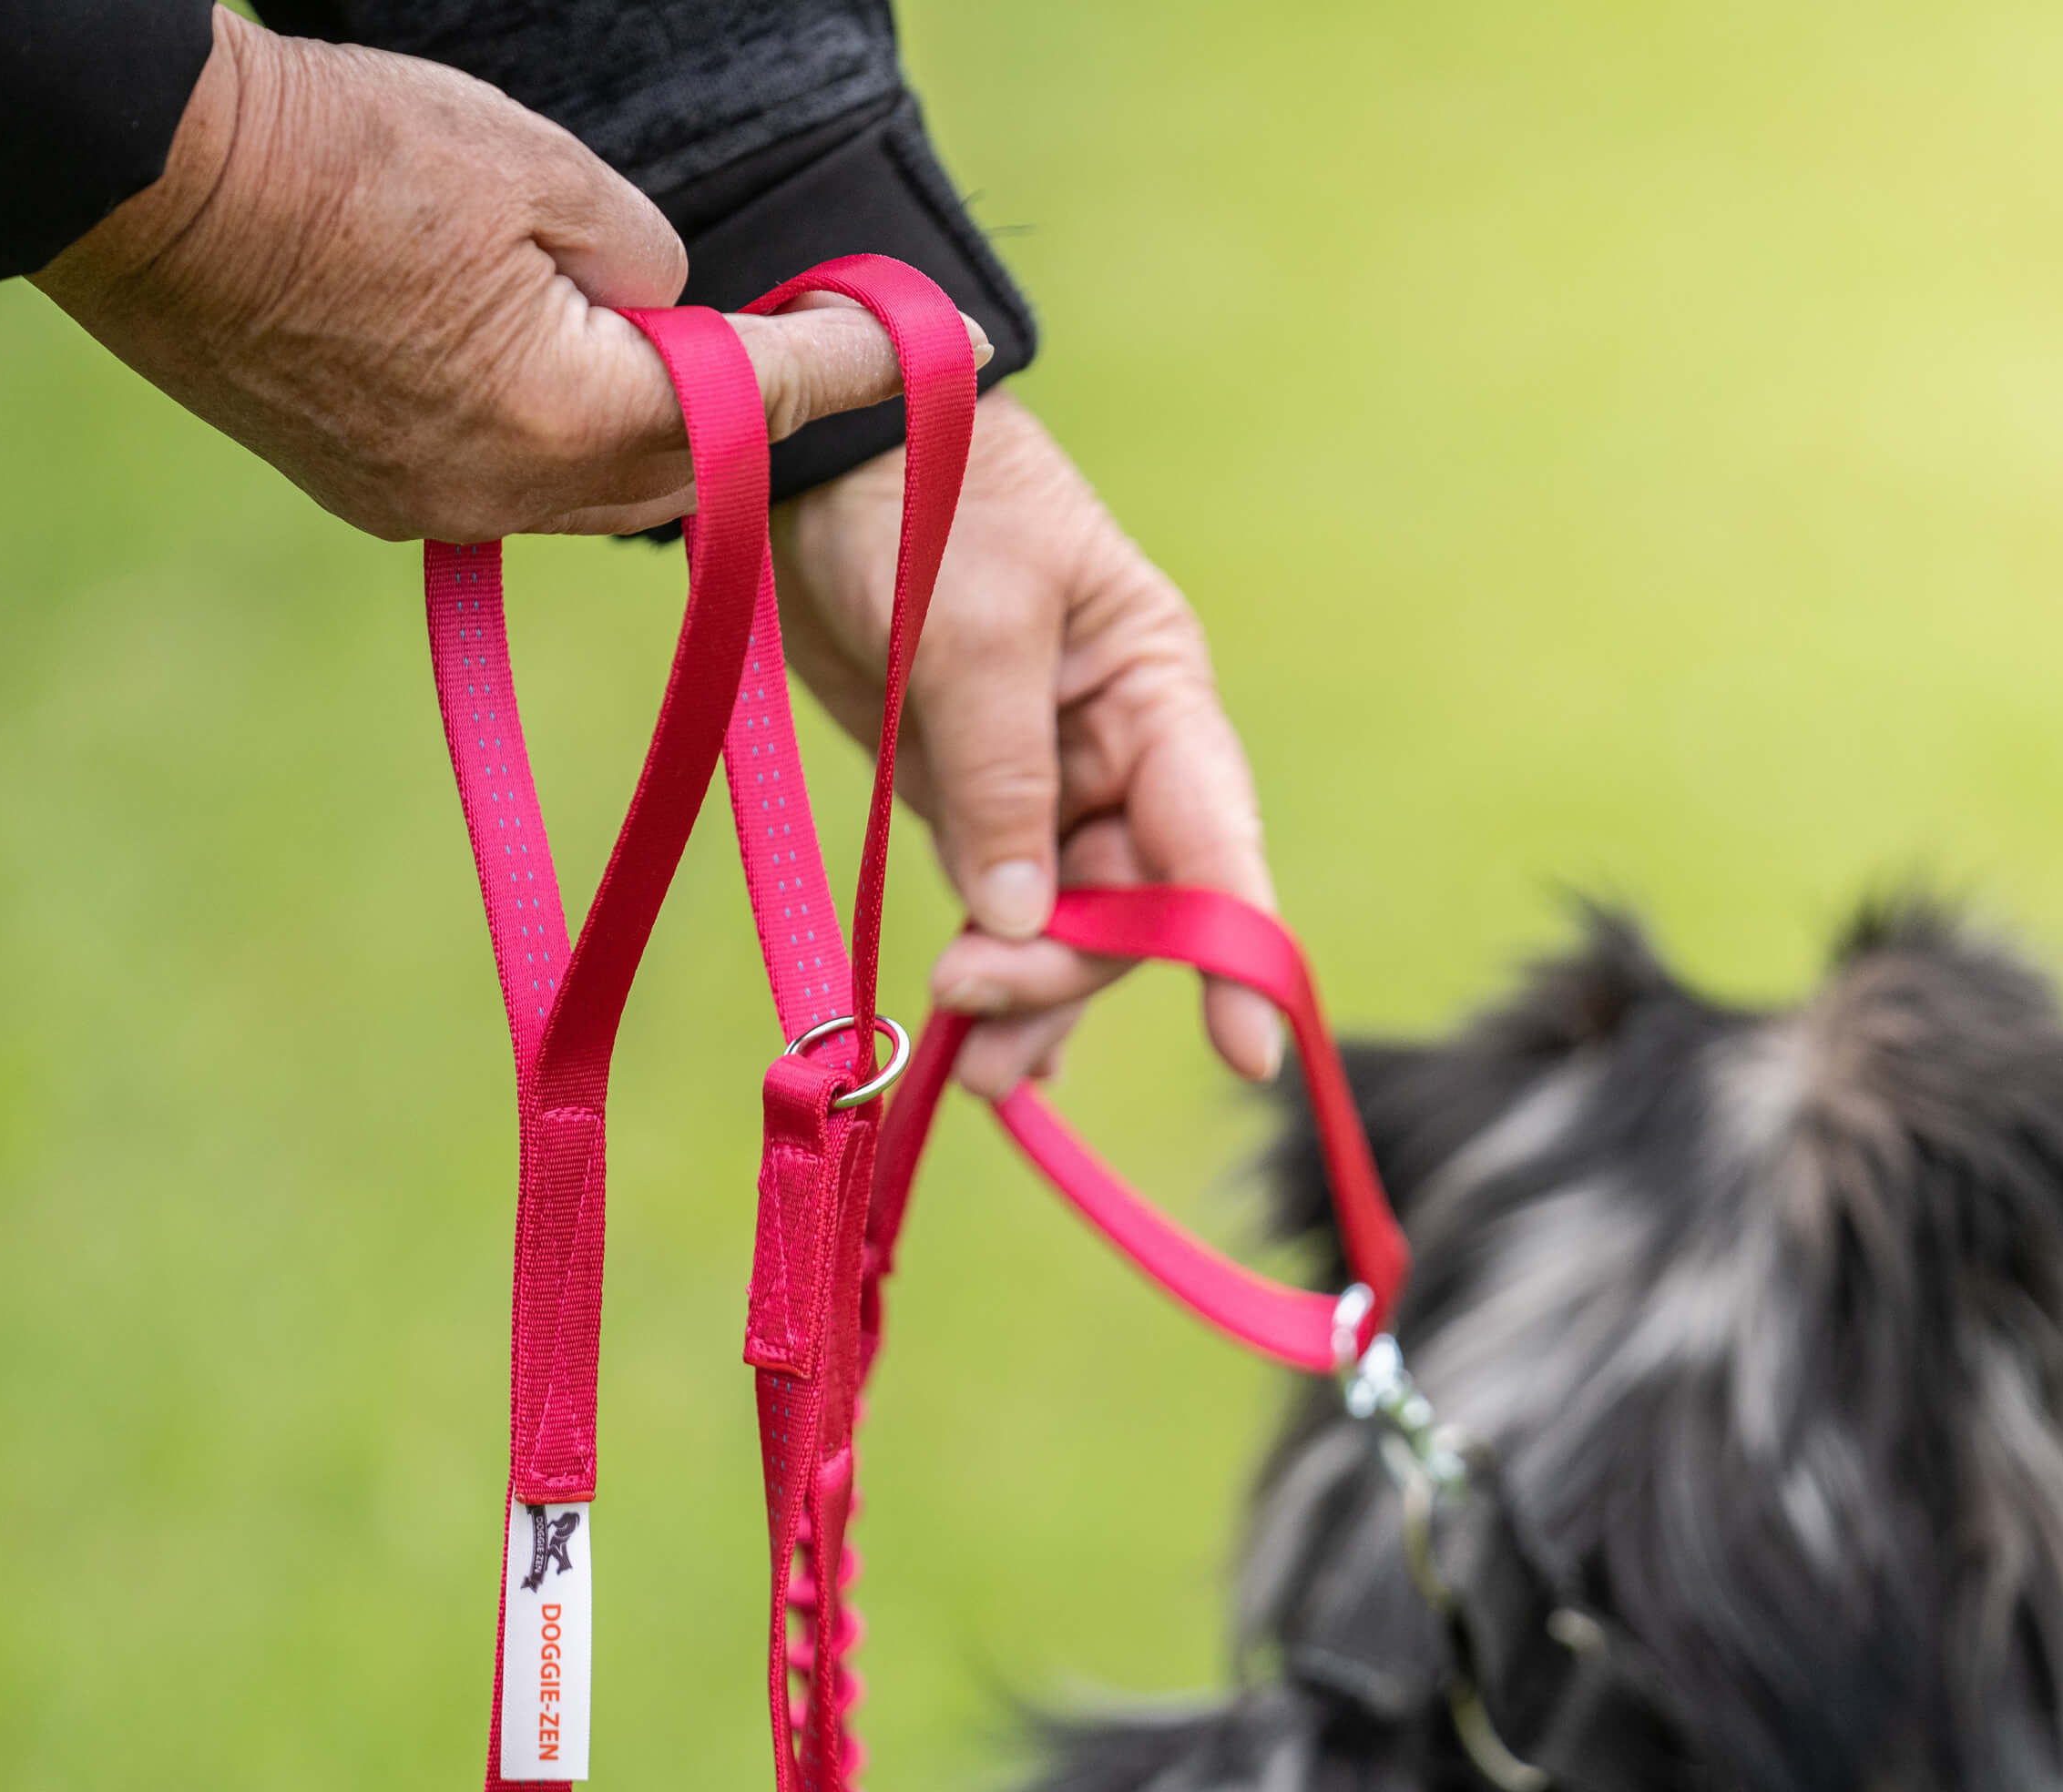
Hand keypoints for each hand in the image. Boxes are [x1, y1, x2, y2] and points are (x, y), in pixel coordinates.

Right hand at [31, 8, 977, 539]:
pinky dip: (546, 433)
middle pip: (674, 470)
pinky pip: (501, 477)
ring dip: (639, 429)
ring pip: (587, 484)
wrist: (144, 178)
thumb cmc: (346, 149)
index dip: (853, 366)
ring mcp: (426, 503)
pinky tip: (549, 380)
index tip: (945, 351)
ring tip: (669, 357)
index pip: (755, 400)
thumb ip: (643, 259)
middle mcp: (504, 492)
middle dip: (738, 412)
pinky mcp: (366, 489)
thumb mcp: (540, 169)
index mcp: (568, 420)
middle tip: (801, 344)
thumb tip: (666, 312)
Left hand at [774, 391, 1282, 1098]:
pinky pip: (1001, 909)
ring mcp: (1041, 783)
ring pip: (1064, 924)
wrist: (816, 448)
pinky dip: (996, 971)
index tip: (1247, 1048)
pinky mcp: (966, 801)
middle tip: (971, 1004)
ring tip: (972, 1073)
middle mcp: (1117, 752)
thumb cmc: (923, 495)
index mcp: (1155, 693)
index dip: (1232, 947)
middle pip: (1130, 906)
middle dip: (1066, 970)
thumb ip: (1000, 775)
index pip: (1213, 841)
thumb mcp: (971, 625)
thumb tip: (1024, 916)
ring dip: (1026, 997)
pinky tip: (980, 1046)